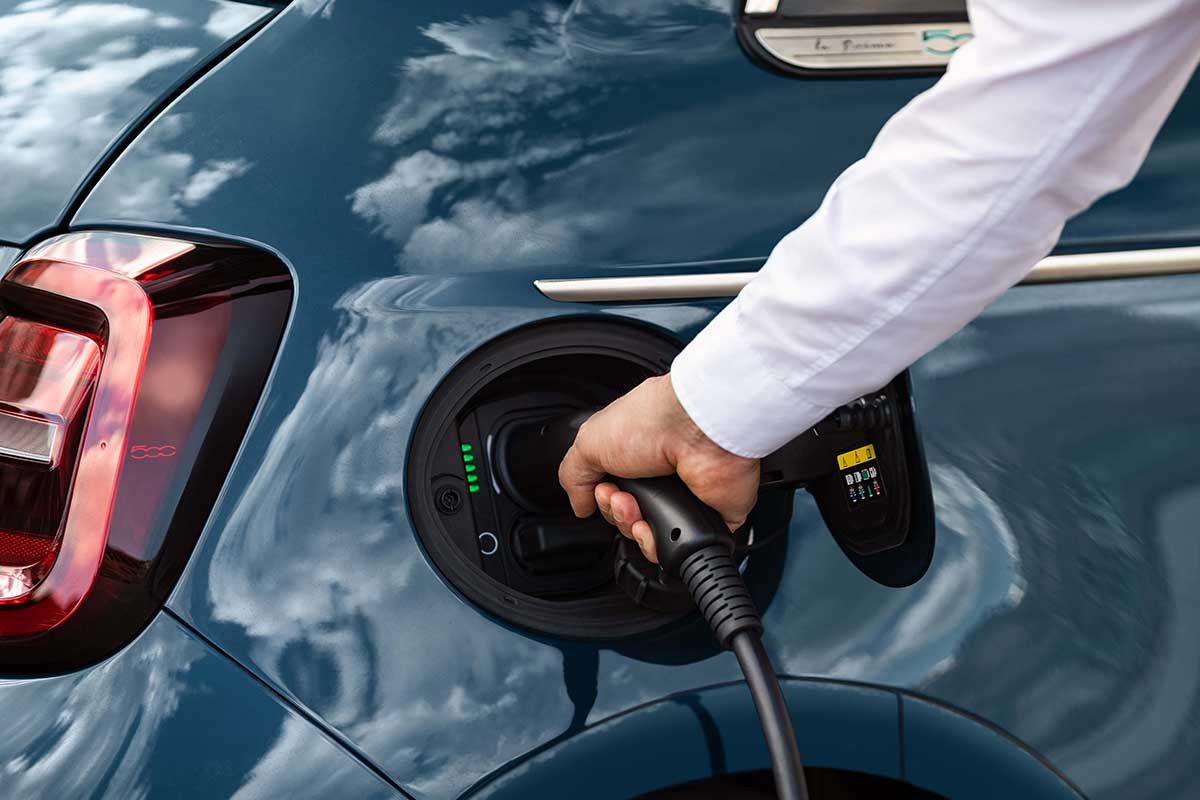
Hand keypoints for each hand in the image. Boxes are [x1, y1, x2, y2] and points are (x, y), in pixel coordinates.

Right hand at [558, 373, 759, 562]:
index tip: (601, 489)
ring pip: (648, 536)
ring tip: (636, 509)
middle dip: (616, 514)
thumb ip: (575, 476)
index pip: (610, 492)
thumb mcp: (590, 441)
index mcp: (635, 454)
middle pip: (627, 517)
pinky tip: (651, 529)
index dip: (600, 499)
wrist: (696, 429)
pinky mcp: (708, 517)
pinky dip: (657, 546)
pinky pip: (678, 548)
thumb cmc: (651, 420)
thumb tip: (580, 505)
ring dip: (632, 529)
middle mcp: (661, 475)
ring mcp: (685, 497)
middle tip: (620, 498)